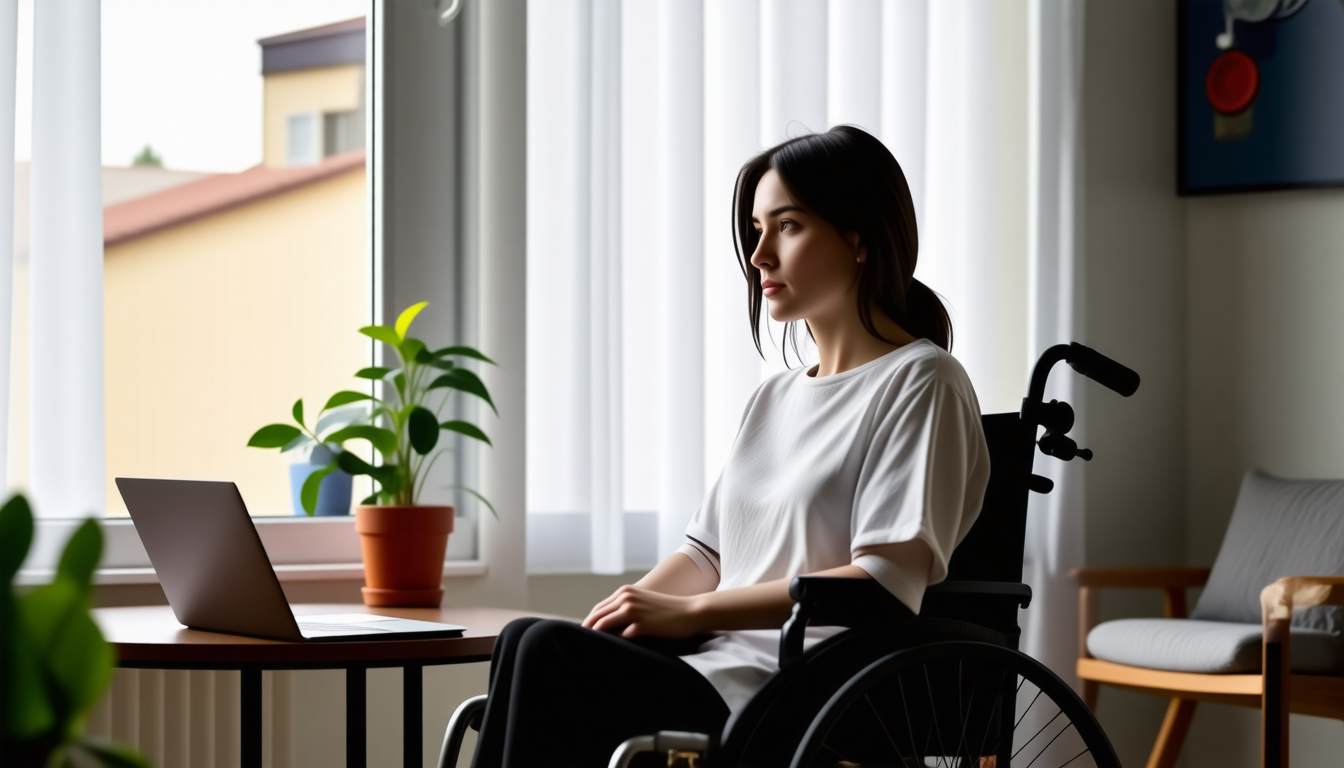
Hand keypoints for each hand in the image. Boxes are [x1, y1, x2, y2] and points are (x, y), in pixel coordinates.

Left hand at [581, 585, 703, 638]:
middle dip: (587, 630)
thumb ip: (626, 609)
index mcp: (625, 592)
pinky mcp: (643, 624)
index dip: (589, 622)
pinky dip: (614, 643)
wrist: (691, 611)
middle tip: (579, 646)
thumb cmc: (668, 610)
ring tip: (589, 650)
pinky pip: (622, 635)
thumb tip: (610, 626)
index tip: (582, 635)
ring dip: (595, 637)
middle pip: (597, 616)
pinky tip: (611, 652)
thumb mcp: (643, 603)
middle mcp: (626, 598)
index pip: (598, 608)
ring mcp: (634, 610)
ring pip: (604, 624)